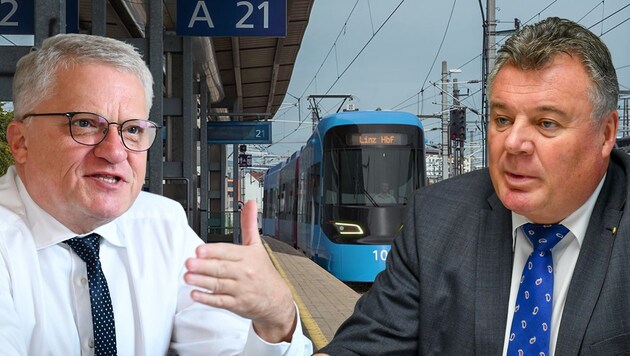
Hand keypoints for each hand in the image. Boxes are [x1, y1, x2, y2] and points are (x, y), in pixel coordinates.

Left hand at [184, 200, 296, 342]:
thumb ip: (249, 225)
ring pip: (219, 285)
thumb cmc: (262, 270)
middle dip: (204, 266)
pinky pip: (220, 301)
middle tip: (189, 262)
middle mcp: (244, 272)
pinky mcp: (236, 304)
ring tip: (187, 277)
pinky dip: (207, 299)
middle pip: (222, 268)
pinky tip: (195, 294)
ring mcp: (240, 289)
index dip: (214, 251)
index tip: (199, 249)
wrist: (275, 298)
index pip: (229, 252)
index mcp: (247, 256)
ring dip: (202, 281)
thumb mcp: (257, 246)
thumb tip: (250, 204)